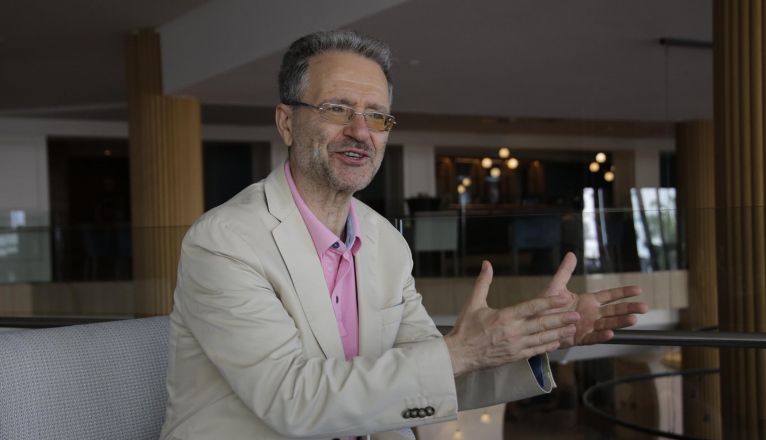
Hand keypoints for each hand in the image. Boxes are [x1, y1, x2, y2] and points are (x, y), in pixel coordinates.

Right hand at [444, 260, 580, 376]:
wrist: (459, 355)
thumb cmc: (465, 329)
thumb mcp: (473, 303)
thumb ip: (483, 283)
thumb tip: (486, 264)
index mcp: (505, 316)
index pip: (531, 307)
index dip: (549, 302)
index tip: (563, 298)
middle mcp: (513, 331)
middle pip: (542, 324)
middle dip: (561, 319)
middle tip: (576, 314)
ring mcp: (516, 345)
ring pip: (542, 338)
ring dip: (559, 333)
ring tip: (573, 328)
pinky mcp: (515, 356)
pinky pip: (536, 351)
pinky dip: (548, 346)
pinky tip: (558, 342)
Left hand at [541, 252, 648, 347]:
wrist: (533, 323)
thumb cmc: (545, 306)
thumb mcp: (556, 287)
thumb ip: (565, 272)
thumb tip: (571, 254)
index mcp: (588, 301)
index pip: (610, 296)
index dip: (623, 293)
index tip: (638, 290)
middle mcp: (591, 314)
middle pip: (614, 311)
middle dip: (629, 309)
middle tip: (645, 307)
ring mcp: (587, 326)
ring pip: (607, 324)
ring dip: (620, 323)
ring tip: (633, 320)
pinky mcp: (579, 338)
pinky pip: (592, 337)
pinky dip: (601, 336)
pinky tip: (610, 333)